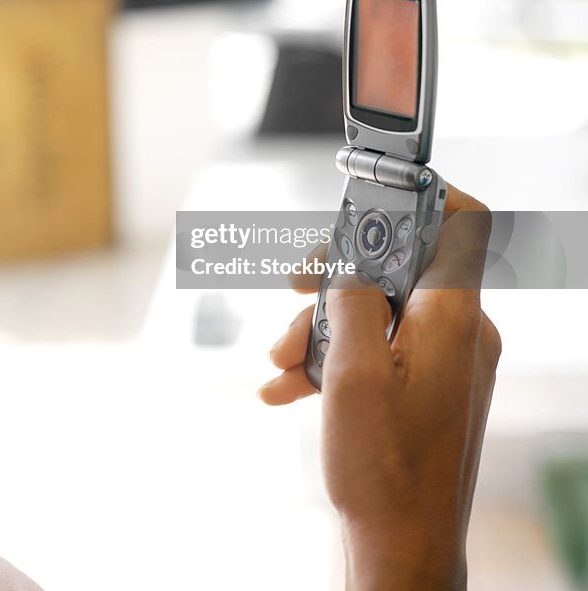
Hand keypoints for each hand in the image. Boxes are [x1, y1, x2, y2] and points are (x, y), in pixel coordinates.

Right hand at [259, 185, 500, 589]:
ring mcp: (442, 361)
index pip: (459, 223)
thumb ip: (353, 297)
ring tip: (280, 361)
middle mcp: (458, 331)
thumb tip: (354, 259)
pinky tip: (286, 386)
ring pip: (376, 309)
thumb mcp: (353, 371)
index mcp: (454, 317)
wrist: (402, 548)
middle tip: (292, 288)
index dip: (417, 194)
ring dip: (321, 326)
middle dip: (334, 276)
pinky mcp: (424, 387)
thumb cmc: (383, 467)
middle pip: (396, 266)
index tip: (367, 191)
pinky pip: (376, 349)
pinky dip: (331, 358)